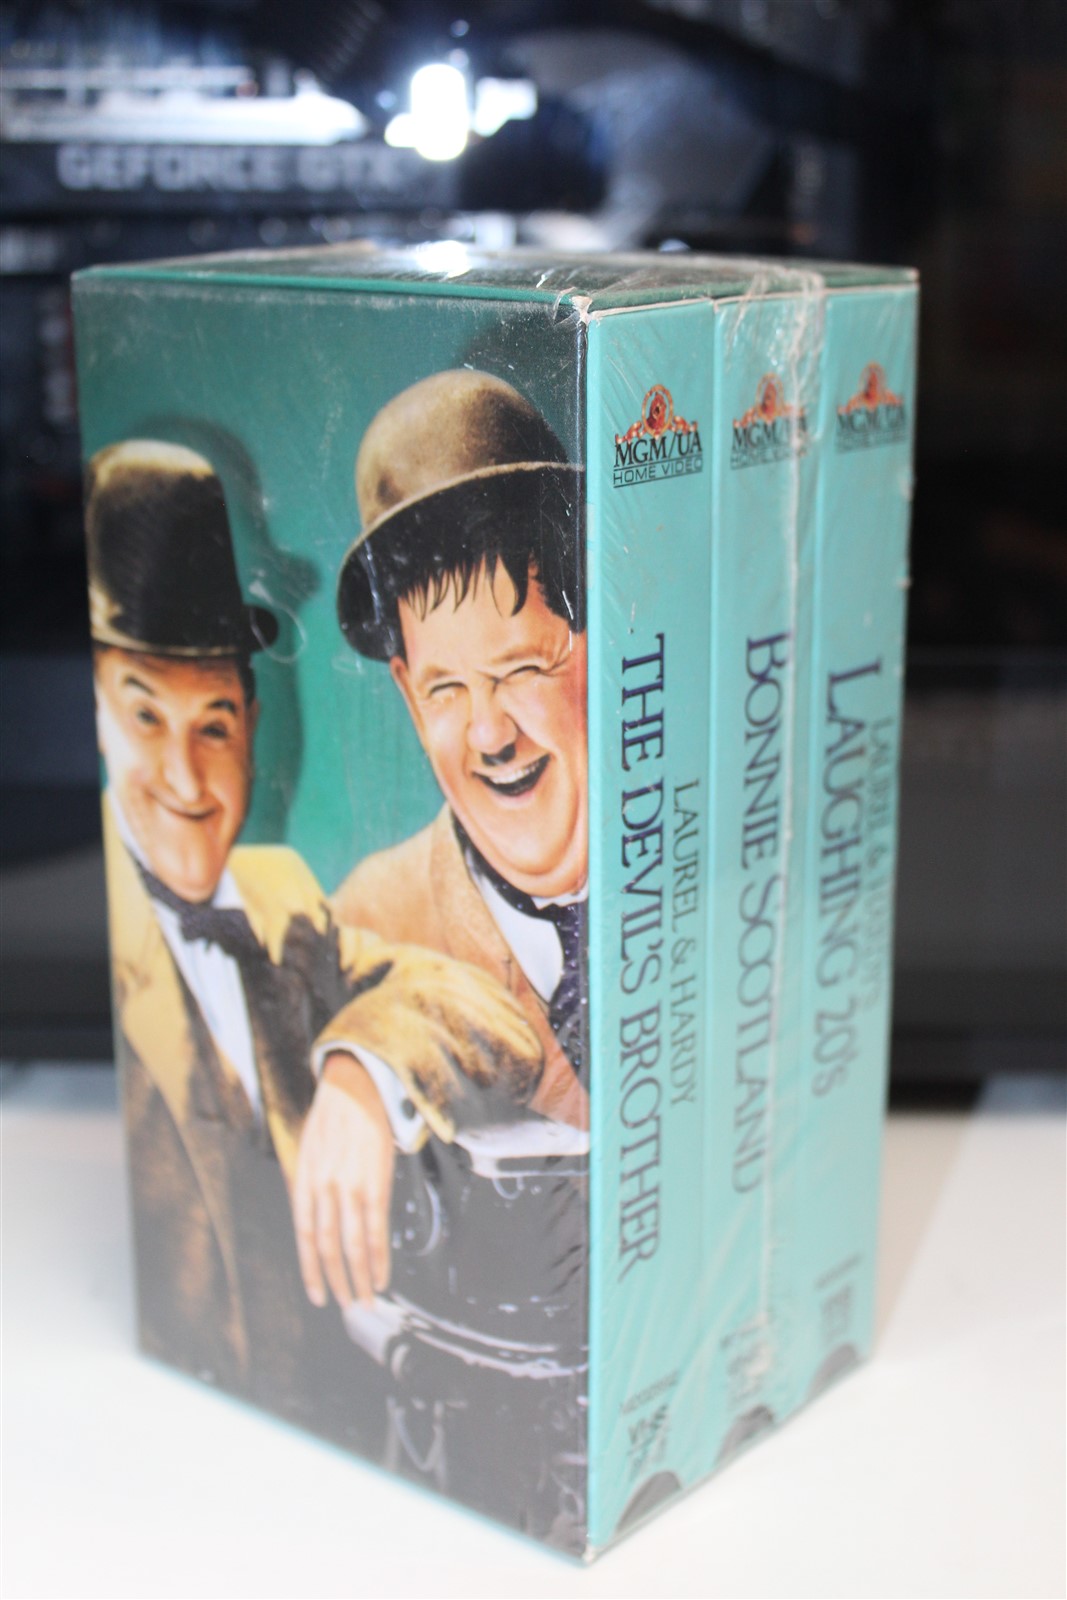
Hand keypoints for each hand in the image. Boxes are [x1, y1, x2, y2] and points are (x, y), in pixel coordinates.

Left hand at [292, 1051, 394, 1308]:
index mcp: (304, 1181)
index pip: (305, 1237)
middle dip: (335, 1282)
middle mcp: (322, 1189)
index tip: (318, 1295)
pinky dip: (377, 1258)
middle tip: (345, 1305)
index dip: (311, 1270)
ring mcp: (348, 1188)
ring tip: (364, 1300)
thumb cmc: (334, 1114)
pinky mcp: (374, 1183)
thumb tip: (313, 1216)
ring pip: (350, 1246)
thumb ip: (310, 1184)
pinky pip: (375, 1231)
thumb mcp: (309, 1148)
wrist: (356, 1083)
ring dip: (358, 1279)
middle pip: (327, 1248)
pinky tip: (381, 1276)